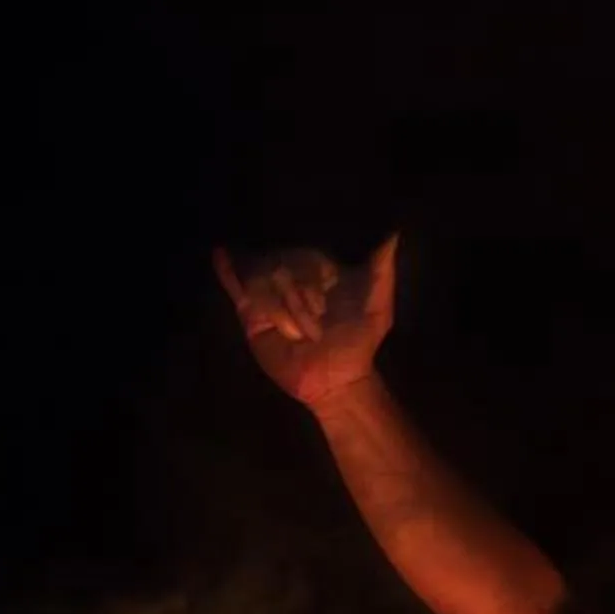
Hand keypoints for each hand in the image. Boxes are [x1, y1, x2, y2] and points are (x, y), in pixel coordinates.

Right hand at [214, 237, 397, 408]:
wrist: (337, 380)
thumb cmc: (359, 341)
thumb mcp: (378, 305)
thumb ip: (382, 270)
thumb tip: (394, 233)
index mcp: (320, 270)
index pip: (307, 256)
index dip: (313, 279)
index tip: (324, 307)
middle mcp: (293, 277)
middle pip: (282, 266)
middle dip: (298, 300)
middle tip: (312, 330)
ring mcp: (270, 294)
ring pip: (262, 280)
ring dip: (281, 309)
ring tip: (295, 333)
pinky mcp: (251, 315)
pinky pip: (236, 288)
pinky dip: (228, 271)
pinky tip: (220, 254)